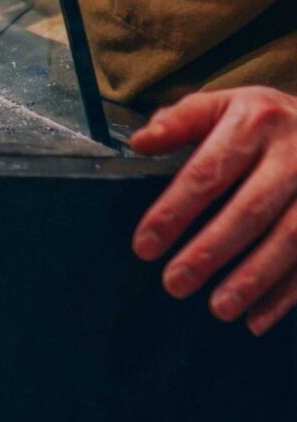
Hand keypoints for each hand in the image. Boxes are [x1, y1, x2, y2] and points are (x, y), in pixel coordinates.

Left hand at [131, 85, 296, 333]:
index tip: (145, 244)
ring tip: (220, 308)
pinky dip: (287, 294)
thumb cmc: (266, 119)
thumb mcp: (224, 104)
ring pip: (289, 239)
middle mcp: (294, 157)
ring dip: (254, 279)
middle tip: (175, 283)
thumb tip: (139, 143)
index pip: (207, 172)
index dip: (174, 210)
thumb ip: (179, 122)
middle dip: (211, 250)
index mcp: (255, 122)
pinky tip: (259, 317)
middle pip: (250, 210)